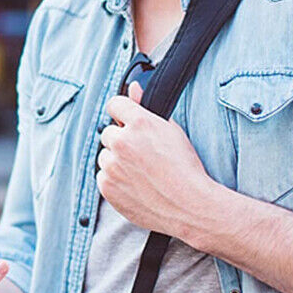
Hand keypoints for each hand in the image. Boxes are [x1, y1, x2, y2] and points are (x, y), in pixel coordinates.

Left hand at [97, 81, 214, 237]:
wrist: (190, 206)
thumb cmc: (186, 168)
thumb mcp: (171, 130)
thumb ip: (146, 106)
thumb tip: (132, 87)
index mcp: (139, 123)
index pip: (114, 104)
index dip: (122, 113)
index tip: (127, 121)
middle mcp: (121, 141)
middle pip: (108, 133)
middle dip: (121, 141)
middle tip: (143, 155)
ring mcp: (111, 165)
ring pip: (105, 156)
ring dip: (116, 161)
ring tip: (142, 172)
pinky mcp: (106, 186)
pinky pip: (103, 177)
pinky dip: (114, 180)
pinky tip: (136, 185)